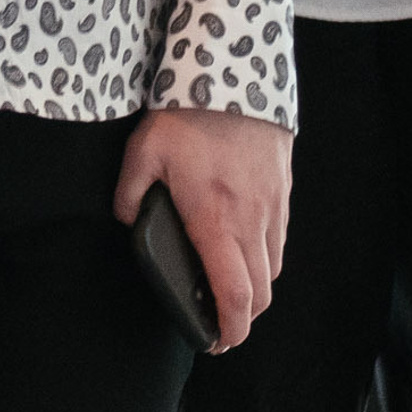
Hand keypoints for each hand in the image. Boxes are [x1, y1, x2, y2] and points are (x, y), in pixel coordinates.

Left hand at [114, 105, 293, 351]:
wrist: (235, 69)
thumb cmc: (188, 113)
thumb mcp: (143, 152)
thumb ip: (129, 195)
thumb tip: (128, 221)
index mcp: (217, 221)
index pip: (236, 297)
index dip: (229, 331)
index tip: (215, 342)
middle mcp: (253, 220)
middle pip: (263, 292)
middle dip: (244, 317)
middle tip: (219, 323)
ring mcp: (274, 203)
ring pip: (275, 265)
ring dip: (257, 285)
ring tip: (230, 284)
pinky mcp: (283, 184)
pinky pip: (281, 235)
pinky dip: (266, 253)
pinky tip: (243, 241)